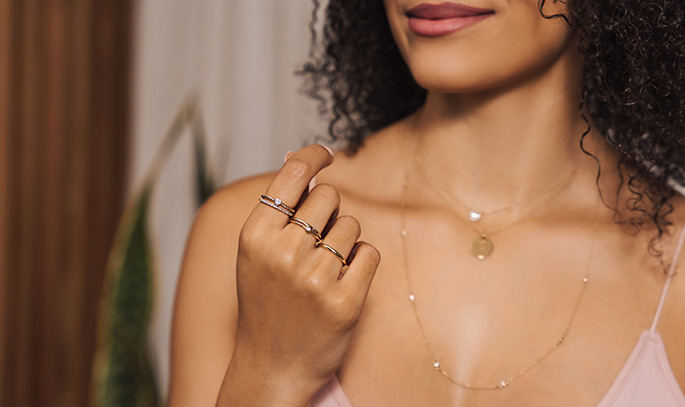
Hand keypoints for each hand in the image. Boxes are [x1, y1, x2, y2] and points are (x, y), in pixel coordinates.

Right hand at [222, 145, 380, 405]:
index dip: (313, 157)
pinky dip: (361, 262)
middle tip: (315, 241)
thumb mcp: (257, 254)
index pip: (293, 174)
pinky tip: (343, 282)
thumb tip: (302, 158)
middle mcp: (282, 253)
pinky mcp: (345, 301)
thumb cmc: (266, 304)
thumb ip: (278, 210)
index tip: (326, 154)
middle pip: (329, 197)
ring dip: (345, 241)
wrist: (271, 368)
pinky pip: (369, 253)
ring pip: (351, 224)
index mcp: (255, 236)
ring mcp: (314, 278)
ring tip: (324, 269)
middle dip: (328, 212)